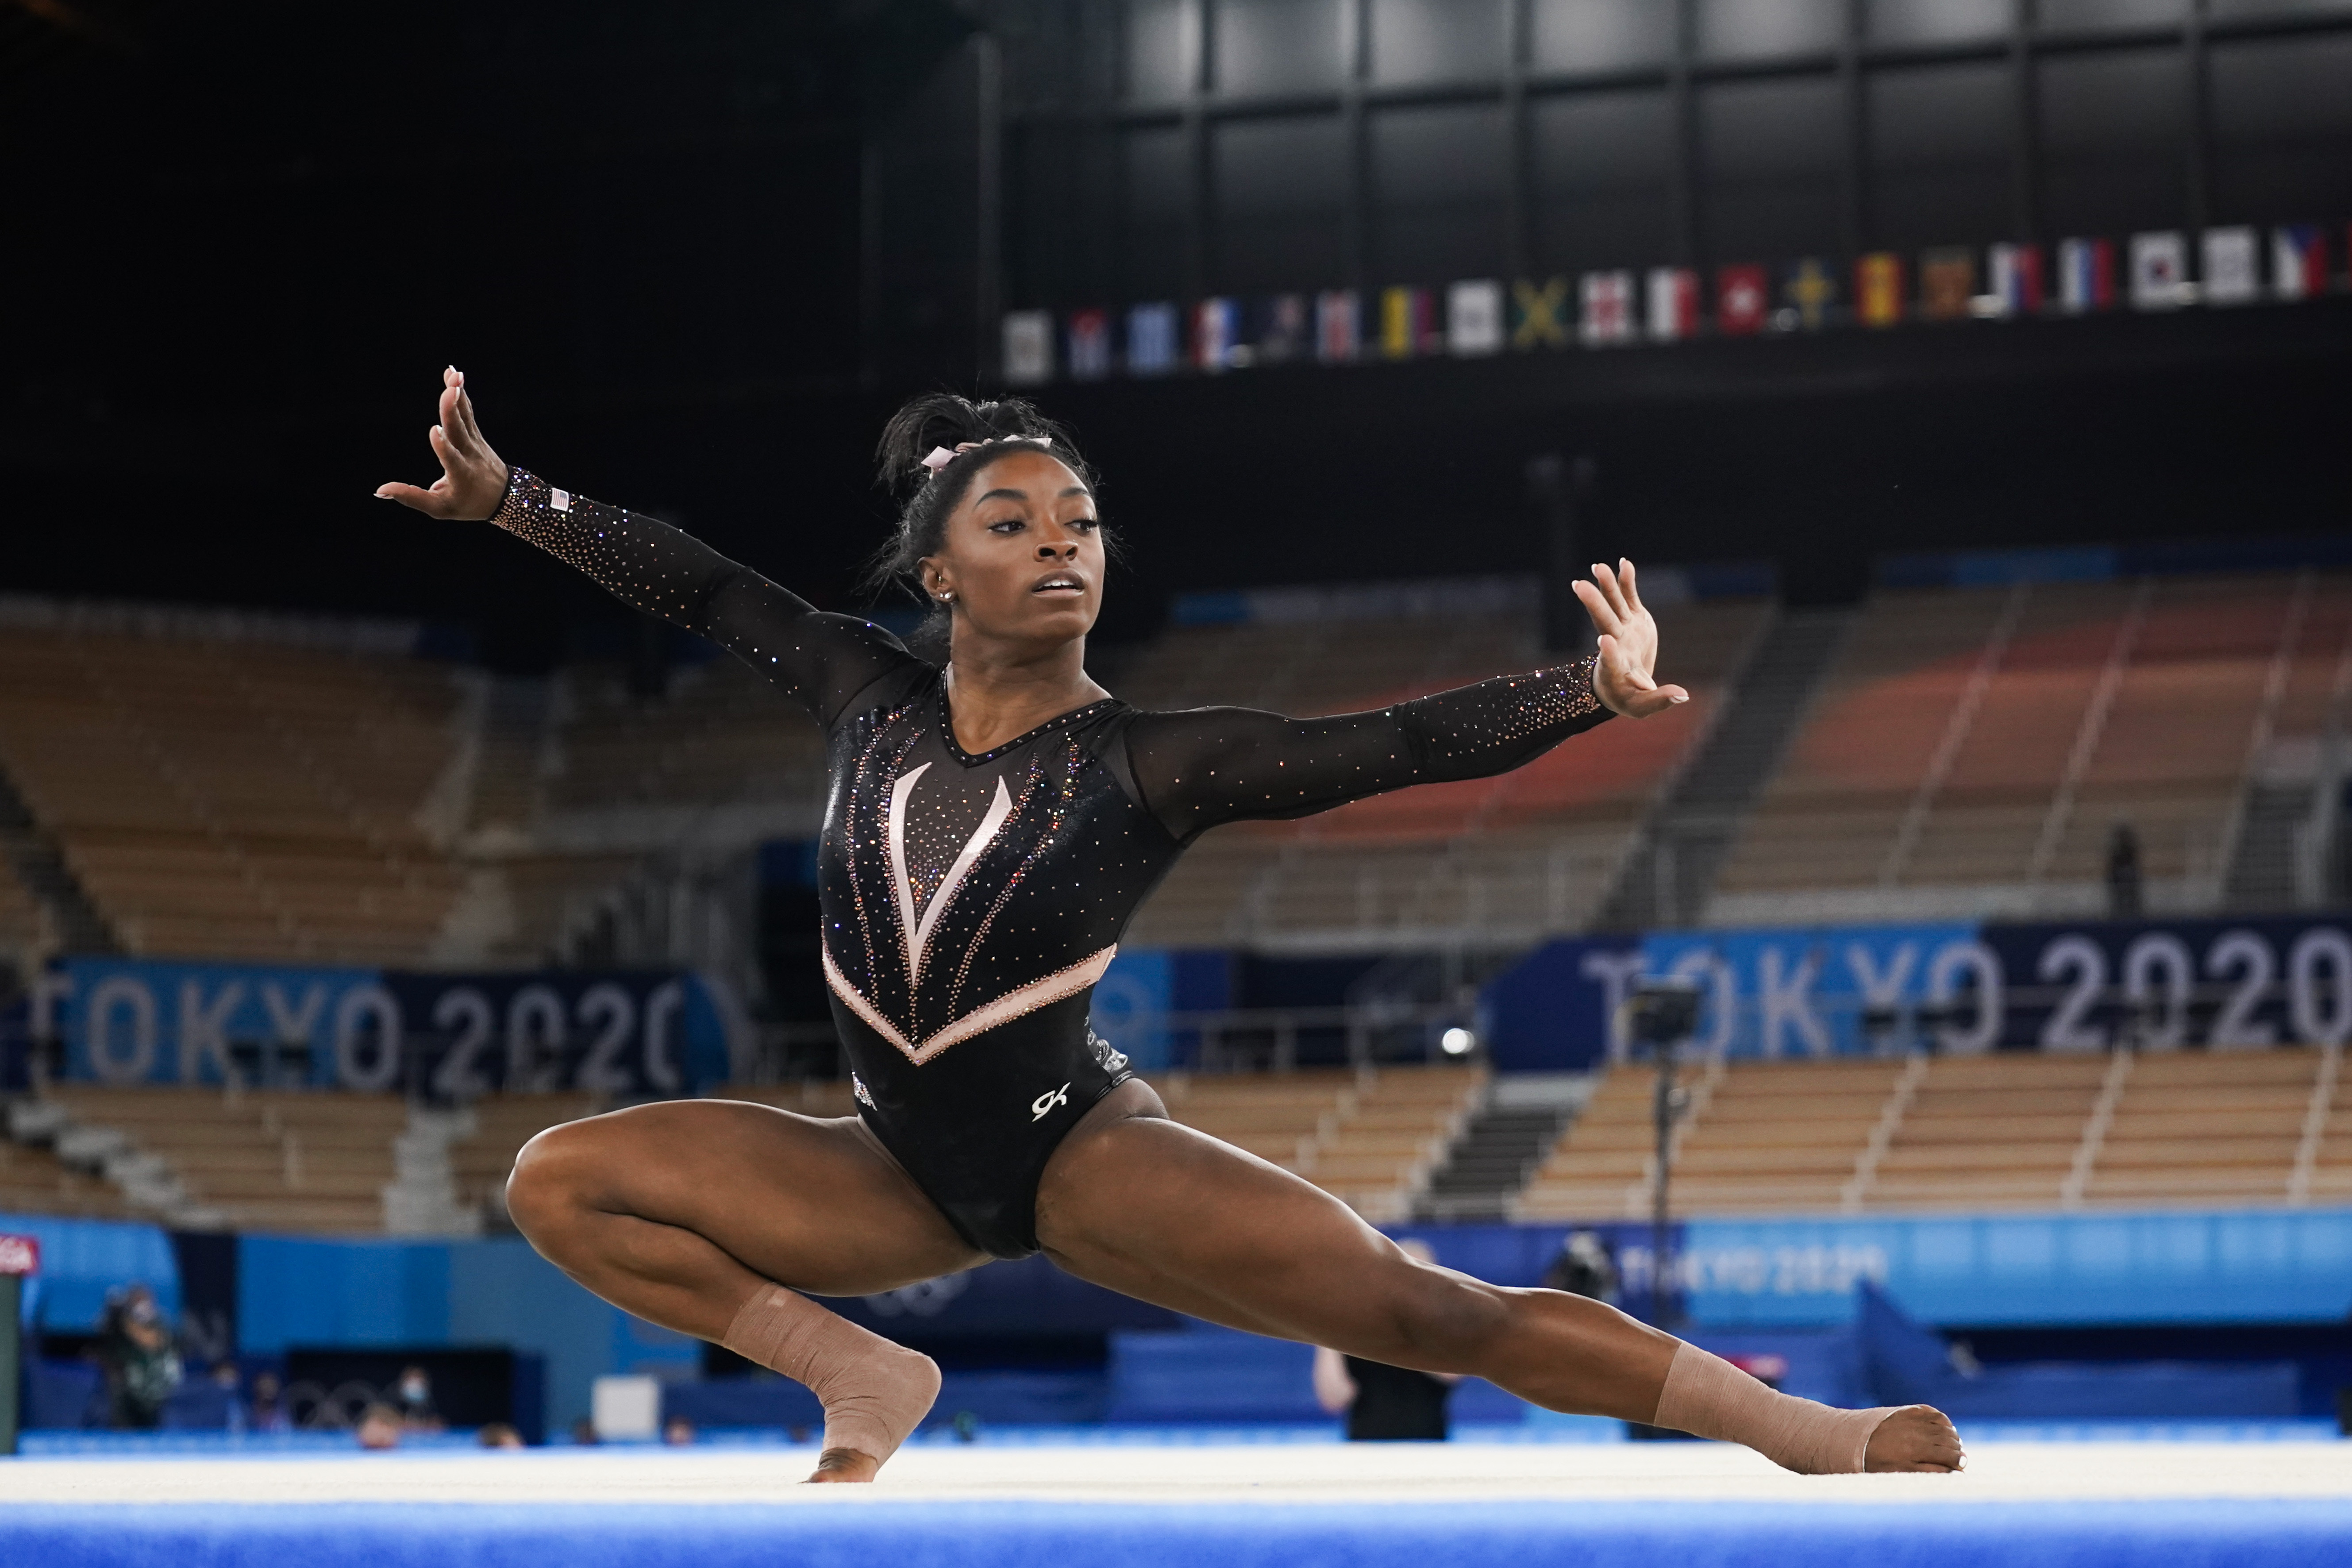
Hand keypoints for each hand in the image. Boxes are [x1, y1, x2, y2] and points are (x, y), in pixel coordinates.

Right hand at [375, 366, 509, 519]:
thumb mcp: (440, 508)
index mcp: (460, 474)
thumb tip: (379, 490)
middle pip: (460, 431)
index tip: (434, 430)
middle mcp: (470, 455)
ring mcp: (475, 442)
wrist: (505, 497)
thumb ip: (412, 497)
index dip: (443, 446)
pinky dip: (460, 393)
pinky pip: (467, 410)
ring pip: (466, 416)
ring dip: (458, 394)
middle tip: (450, 390)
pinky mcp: (475, 433)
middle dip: (453, 411)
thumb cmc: (467, 504)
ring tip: (453, 373)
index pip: (451, 459)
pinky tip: (452, 374)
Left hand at [1573, 558, 1690, 718]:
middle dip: (1594, 605)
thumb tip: (1683, 696)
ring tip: (1598, 567)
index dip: (1608, 653)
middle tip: (1578, 585)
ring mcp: (1624, 630)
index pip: (1609, 661)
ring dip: (1606, 586)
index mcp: (1615, 671)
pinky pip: (1628, 598)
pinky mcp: (1633, 620)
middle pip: (1604, 624)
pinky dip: (1626, 582)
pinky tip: (1623, 563)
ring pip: (1613, 606)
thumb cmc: (1631, 698)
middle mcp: (1616, 647)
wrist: (1627, 683)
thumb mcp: (1643, 706)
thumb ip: (1660, 700)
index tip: (1605, 642)